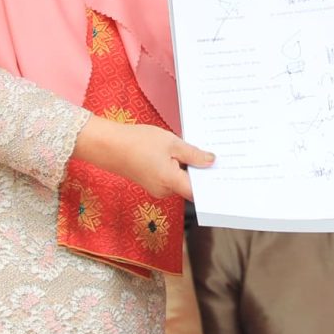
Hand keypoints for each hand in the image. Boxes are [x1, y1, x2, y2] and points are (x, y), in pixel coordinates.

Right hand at [76, 116, 212, 200]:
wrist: (108, 145)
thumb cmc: (137, 142)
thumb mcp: (171, 142)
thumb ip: (193, 154)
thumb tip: (211, 161)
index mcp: (171, 182)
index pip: (198, 192)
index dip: (212, 186)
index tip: (225, 175)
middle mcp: (164, 191)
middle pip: (191, 186)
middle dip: (202, 172)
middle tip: (216, 156)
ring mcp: (157, 188)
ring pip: (180, 181)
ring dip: (188, 169)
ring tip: (197, 151)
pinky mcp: (151, 183)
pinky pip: (170, 178)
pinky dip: (177, 168)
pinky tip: (179, 154)